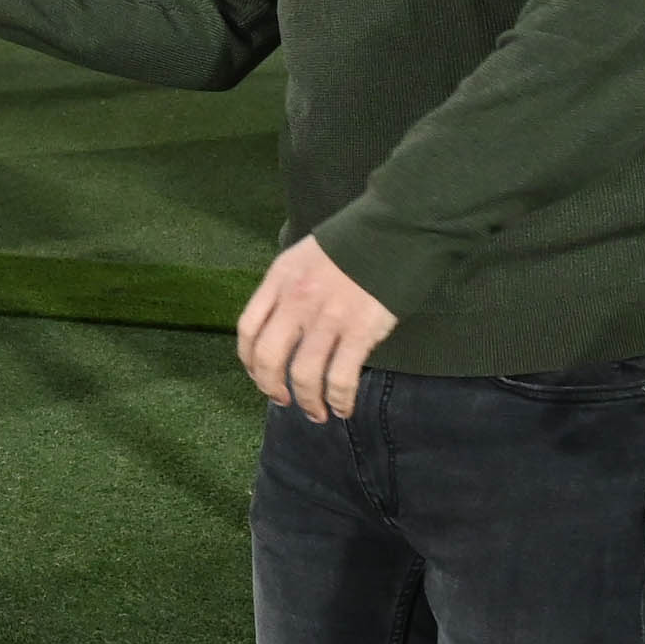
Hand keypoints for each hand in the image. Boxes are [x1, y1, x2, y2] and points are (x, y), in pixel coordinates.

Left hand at [238, 236, 397, 421]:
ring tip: (317, 413)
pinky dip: (340, 400)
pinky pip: (341, 378)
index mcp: (280, 279)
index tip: (259, 375)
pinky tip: (344, 407)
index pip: (248, 328)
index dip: (249, 361)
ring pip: (304, 374)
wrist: (396, 230)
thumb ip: (289, 287)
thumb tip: (282, 324)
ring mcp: (327, 317)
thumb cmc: (354, 242)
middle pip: (268, 357)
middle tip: (283, 399)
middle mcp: (297, 300)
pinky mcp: (359, 330)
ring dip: (308, 401)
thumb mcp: (306, 255)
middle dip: (271, 386)